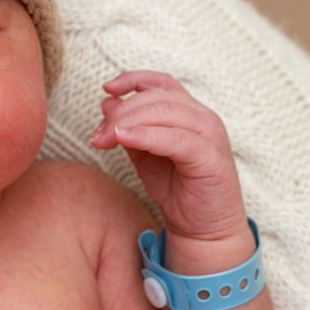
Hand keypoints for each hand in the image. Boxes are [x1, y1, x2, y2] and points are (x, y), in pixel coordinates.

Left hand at [90, 70, 247, 241]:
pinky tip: (124, 139)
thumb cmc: (175, 189)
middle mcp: (203, 118)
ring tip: (106, 137)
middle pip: (157, 97)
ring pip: (165, 112)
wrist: (202, 229)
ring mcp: (210, 135)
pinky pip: (175, 138)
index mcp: (189, 112)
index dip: (133, 79)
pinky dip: (146, 135)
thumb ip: (128, 128)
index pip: (161, 83)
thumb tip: (107, 101)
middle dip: (122, 111)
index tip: (107, 88)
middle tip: (99, 133)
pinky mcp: (210, 157)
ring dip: (129, 121)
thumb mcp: (144, 155)